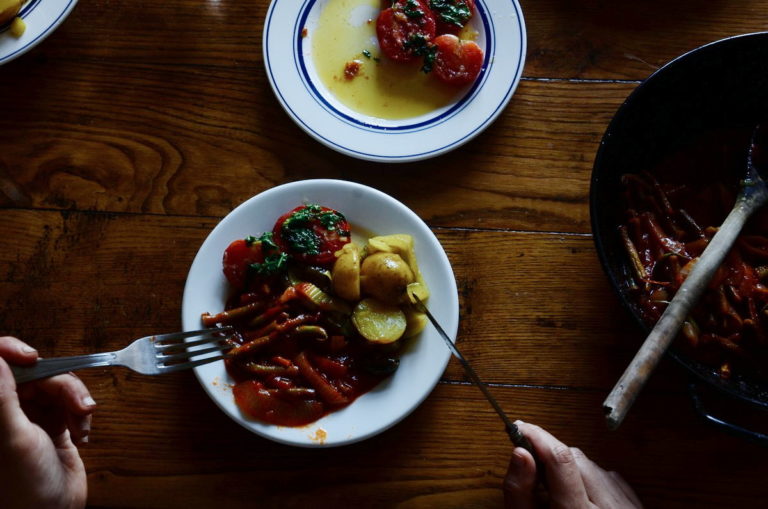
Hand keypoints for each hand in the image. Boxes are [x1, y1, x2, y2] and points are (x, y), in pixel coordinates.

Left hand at [0, 336, 95, 508]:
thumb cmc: (22, 490)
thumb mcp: (14, 439)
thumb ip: (3, 397)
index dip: (12, 352)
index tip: (33, 356)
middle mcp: (7, 410)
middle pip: (36, 373)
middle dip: (61, 384)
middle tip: (78, 402)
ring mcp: (30, 418)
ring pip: (57, 386)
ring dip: (75, 400)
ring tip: (81, 423)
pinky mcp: (52, 426)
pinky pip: (70, 404)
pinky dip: (81, 415)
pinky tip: (80, 434)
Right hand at [503, 421, 642, 508]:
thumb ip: (519, 492)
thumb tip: (519, 452)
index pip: (561, 459)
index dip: (538, 436)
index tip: (520, 428)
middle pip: (575, 458)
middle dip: (549, 456)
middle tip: (532, 472)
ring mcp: (628, 507)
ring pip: (592, 466)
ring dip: (569, 471)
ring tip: (556, 496)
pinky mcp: (636, 507)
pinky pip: (610, 480)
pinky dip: (590, 482)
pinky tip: (580, 501)